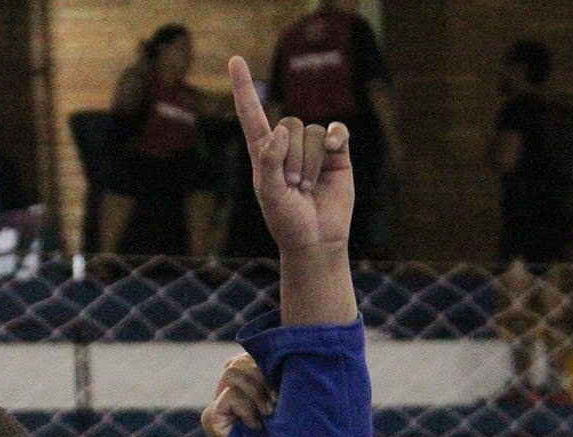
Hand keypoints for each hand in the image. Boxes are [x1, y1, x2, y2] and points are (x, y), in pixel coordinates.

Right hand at [201, 353, 274, 436]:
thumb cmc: (287, 433)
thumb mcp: (282, 397)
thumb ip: (271, 375)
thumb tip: (268, 351)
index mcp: (244, 382)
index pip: (246, 355)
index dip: (263, 364)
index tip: (281, 385)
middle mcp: (226, 391)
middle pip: (238, 360)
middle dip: (261, 377)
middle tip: (277, 401)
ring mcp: (216, 404)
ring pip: (232, 373)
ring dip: (256, 392)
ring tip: (269, 412)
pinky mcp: (210, 418)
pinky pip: (231, 396)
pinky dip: (248, 409)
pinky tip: (256, 426)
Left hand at [229, 56, 351, 256]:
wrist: (317, 241)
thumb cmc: (287, 222)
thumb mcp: (270, 195)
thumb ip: (270, 161)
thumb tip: (279, 128)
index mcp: (264, 153)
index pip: (252, 114)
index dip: (244, 88)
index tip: (235, 60)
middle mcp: (288, 146)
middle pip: (289, 125)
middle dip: (292, 158)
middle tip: (293, 186)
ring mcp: (313, 149)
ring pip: (312, 133)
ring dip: (310, 161)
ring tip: (307, 187)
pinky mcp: (337, 155)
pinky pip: (336, 131)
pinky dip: (334, 137)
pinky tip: (332, 149)